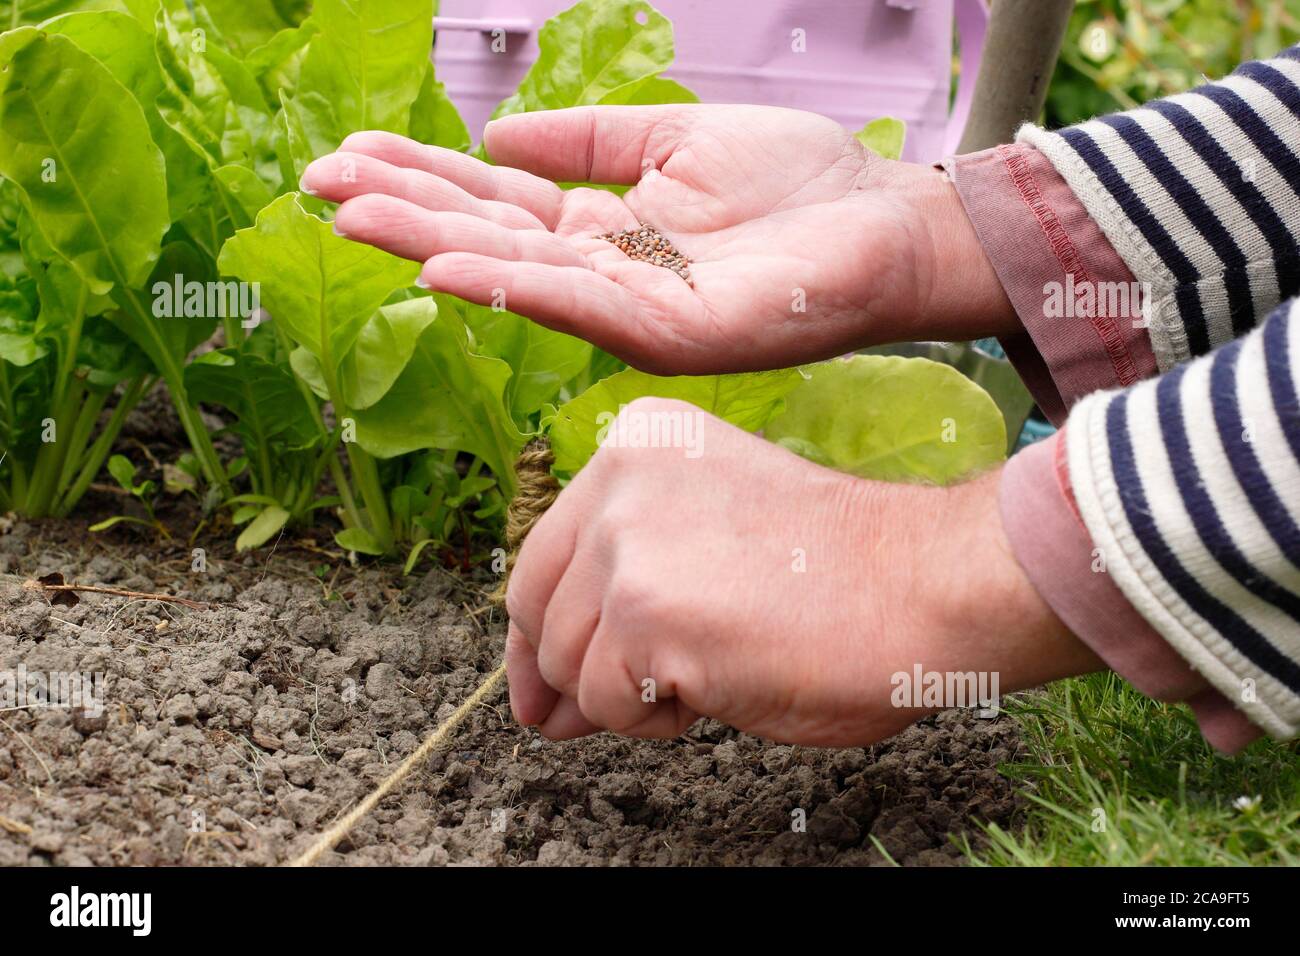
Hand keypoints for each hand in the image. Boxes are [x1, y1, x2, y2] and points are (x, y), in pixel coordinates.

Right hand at [300, 105, 1013, 375]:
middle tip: (318, 183)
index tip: (345, 155)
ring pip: (519, 275)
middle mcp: (605, 272)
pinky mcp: (675, 333)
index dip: (420, 178)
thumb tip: (497, 137)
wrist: (885, 220)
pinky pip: (583, 307)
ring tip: (359, 218)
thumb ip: (588, 141)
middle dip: (402, 210)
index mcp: (602, 226)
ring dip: (436, 246)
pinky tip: (452, 270)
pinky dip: (515, 289)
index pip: (492, 202)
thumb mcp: (674, 139)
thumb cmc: (795, 183)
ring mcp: (635, 307)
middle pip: (488, 238)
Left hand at [504, 398, 1100, 743]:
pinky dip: (655, 719)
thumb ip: (622, 586)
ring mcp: (628, 542)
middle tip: (611, 707)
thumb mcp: (712, 539)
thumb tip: (541, 699)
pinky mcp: (646, 613)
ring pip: (567, 666)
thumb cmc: (844, 572)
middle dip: (568, 676)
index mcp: (639, 443)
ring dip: (627, 697)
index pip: (542, 554)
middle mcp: (619, 478)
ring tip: (711, 670)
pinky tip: (718, 684)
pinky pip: (606, 705)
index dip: (538, 633)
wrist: (925, 584)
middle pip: (537, 611)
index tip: (541, 686)